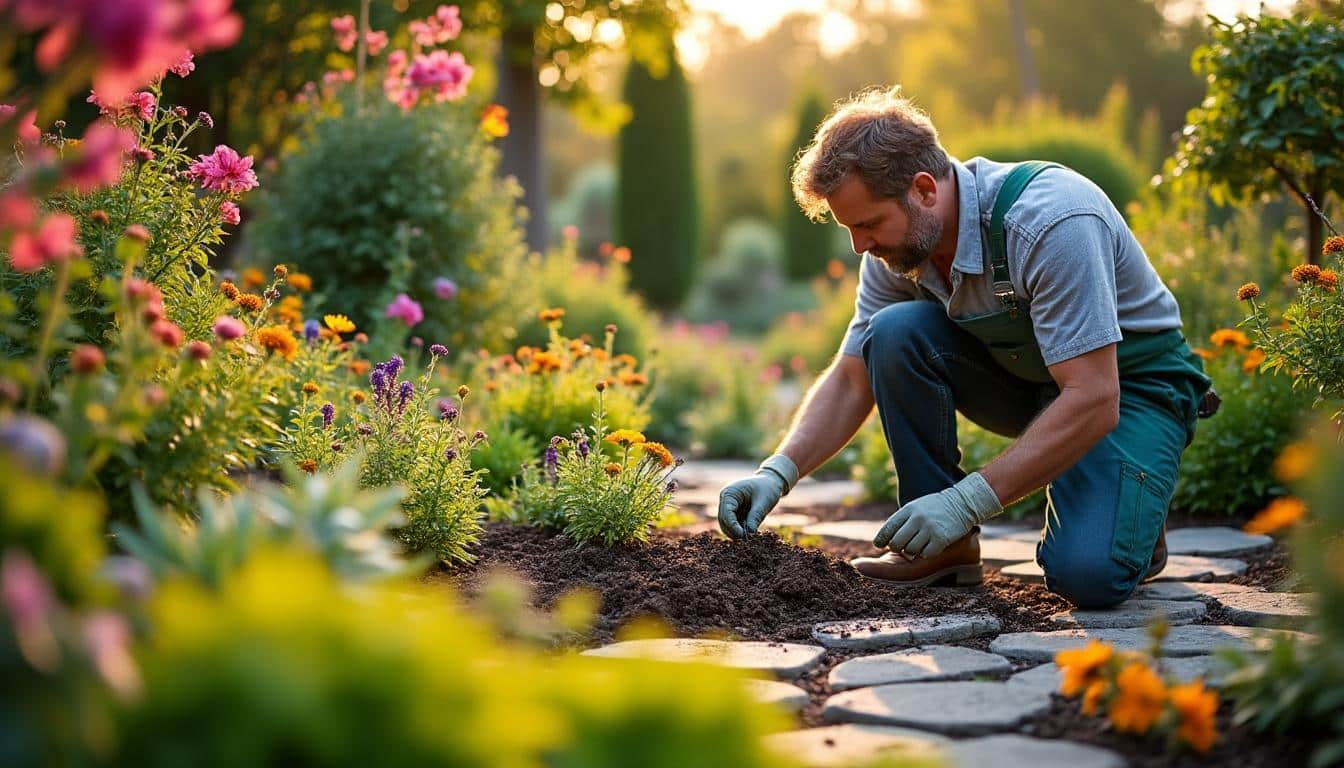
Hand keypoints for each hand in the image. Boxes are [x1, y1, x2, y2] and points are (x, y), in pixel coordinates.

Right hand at [717, 454, 797, 538]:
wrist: (770, 483)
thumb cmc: (767, 488)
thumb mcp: (764, 502)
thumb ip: (756, 516)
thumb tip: (749, 533)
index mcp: (730, 493)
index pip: (726, 512)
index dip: (732, 526)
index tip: (742, 536)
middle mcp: (725, 500)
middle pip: (723, 520)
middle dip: (733, 531)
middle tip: (746, 541)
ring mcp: (728, 507)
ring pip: (726, 525)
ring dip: (735, 533)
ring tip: (748, 539)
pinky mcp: (734, 513)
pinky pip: (733, 525)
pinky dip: (739, 531)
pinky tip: (749, 535)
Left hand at [873, 472, 1002, 556]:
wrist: (962, 503)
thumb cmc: (936, 507)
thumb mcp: (916, 507)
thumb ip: (903, 520)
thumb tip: (887, 540)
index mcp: (909, 510)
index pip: (888, 528)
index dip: (881, 539)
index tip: (878, 545)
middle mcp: (917, 519)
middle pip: (896, 543)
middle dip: (896, 548)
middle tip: (900, 548)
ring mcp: (930, 529)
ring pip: (910, 550)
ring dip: (912, 551)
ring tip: (918, 545)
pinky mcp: (941, 539)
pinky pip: (926, 554)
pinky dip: (925, 553)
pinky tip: (929, 547)